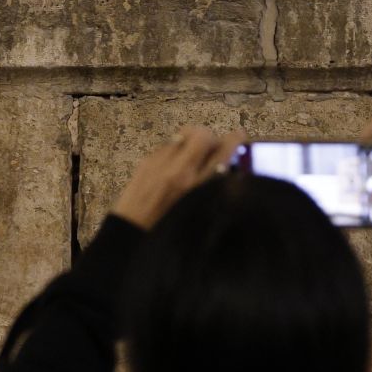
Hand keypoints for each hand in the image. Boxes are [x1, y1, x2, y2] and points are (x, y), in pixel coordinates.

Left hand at [110, 126, 241, 229]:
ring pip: (184, 135)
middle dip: (211, 138)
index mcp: (199, 188)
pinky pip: (168, 145)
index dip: (236, 140)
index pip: (225, 150)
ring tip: (193, 155)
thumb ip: (217, 191)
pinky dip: (175, 150)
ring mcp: (161, 163)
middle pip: (203, 135)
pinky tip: (174, 165)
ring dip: (192, 141)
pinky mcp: (146, 161)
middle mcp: (181, 171)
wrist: (132, 236)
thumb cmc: (170, 234)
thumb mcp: (202, 217)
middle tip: (213, 148)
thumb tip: (227, 172)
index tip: (239, 137)